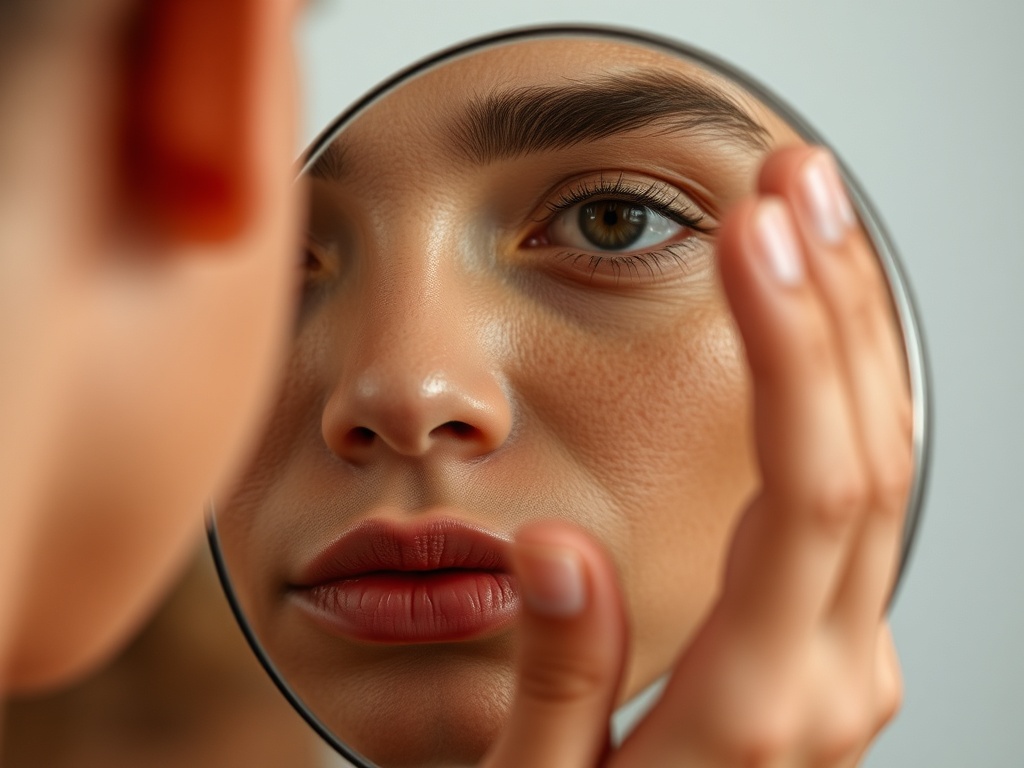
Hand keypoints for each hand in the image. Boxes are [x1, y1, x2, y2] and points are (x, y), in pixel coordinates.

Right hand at [484, 145, 910, 767]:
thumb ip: (561, 679)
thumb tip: (558, 548)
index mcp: (755, 709)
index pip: (806, 487)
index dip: (790, 344)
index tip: (752, 234)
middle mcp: (830, 677)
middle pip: (870, 453)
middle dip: (833, 300)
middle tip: (792, 179)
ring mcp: (847, 662)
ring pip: (884, 466)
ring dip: (850, 331)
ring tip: (807, 220)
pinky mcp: (834, 650)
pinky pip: (865, 500)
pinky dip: (846, 395)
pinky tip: (819, 329)